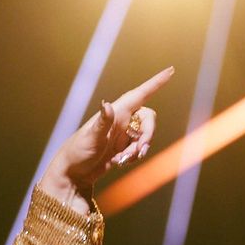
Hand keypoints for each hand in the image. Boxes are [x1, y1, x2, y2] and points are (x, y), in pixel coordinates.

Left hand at [38, 66, 174, 212]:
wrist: (73, 173)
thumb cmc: (78, 152)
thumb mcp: (90, 138)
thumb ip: (102, 122)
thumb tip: (107, 105)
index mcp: (116, 112)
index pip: (140, 94)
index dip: (156, 83)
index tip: (171, 70)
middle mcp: (121, 120)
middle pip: (148, 120)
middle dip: (148, 136)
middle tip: (139, 152)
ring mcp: (123, 134)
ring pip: (145, 137)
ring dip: (139, 150)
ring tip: (122, 161)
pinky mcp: (123, 148)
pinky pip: (139, 149)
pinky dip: (134, 156)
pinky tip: (120, 162)